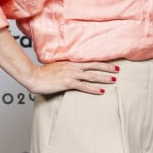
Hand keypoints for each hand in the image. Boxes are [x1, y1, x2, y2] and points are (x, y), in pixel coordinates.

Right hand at [0, 27, 118, 95]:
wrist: (34, 76)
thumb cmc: (43, 72)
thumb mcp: (56, 66)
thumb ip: (66, 66)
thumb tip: (72, 68)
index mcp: (71, 62)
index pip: (90, 61)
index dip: (101, 62)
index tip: (111, 63)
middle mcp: (73, 67)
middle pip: (94, 67)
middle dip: (107, 68)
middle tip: (118, 70)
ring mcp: (71, 75)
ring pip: (92, 76)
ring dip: (104, 78)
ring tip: (114, 80)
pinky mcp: (68, 83)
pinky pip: (84, 86)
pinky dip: (94, 89)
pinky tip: (102, 91)